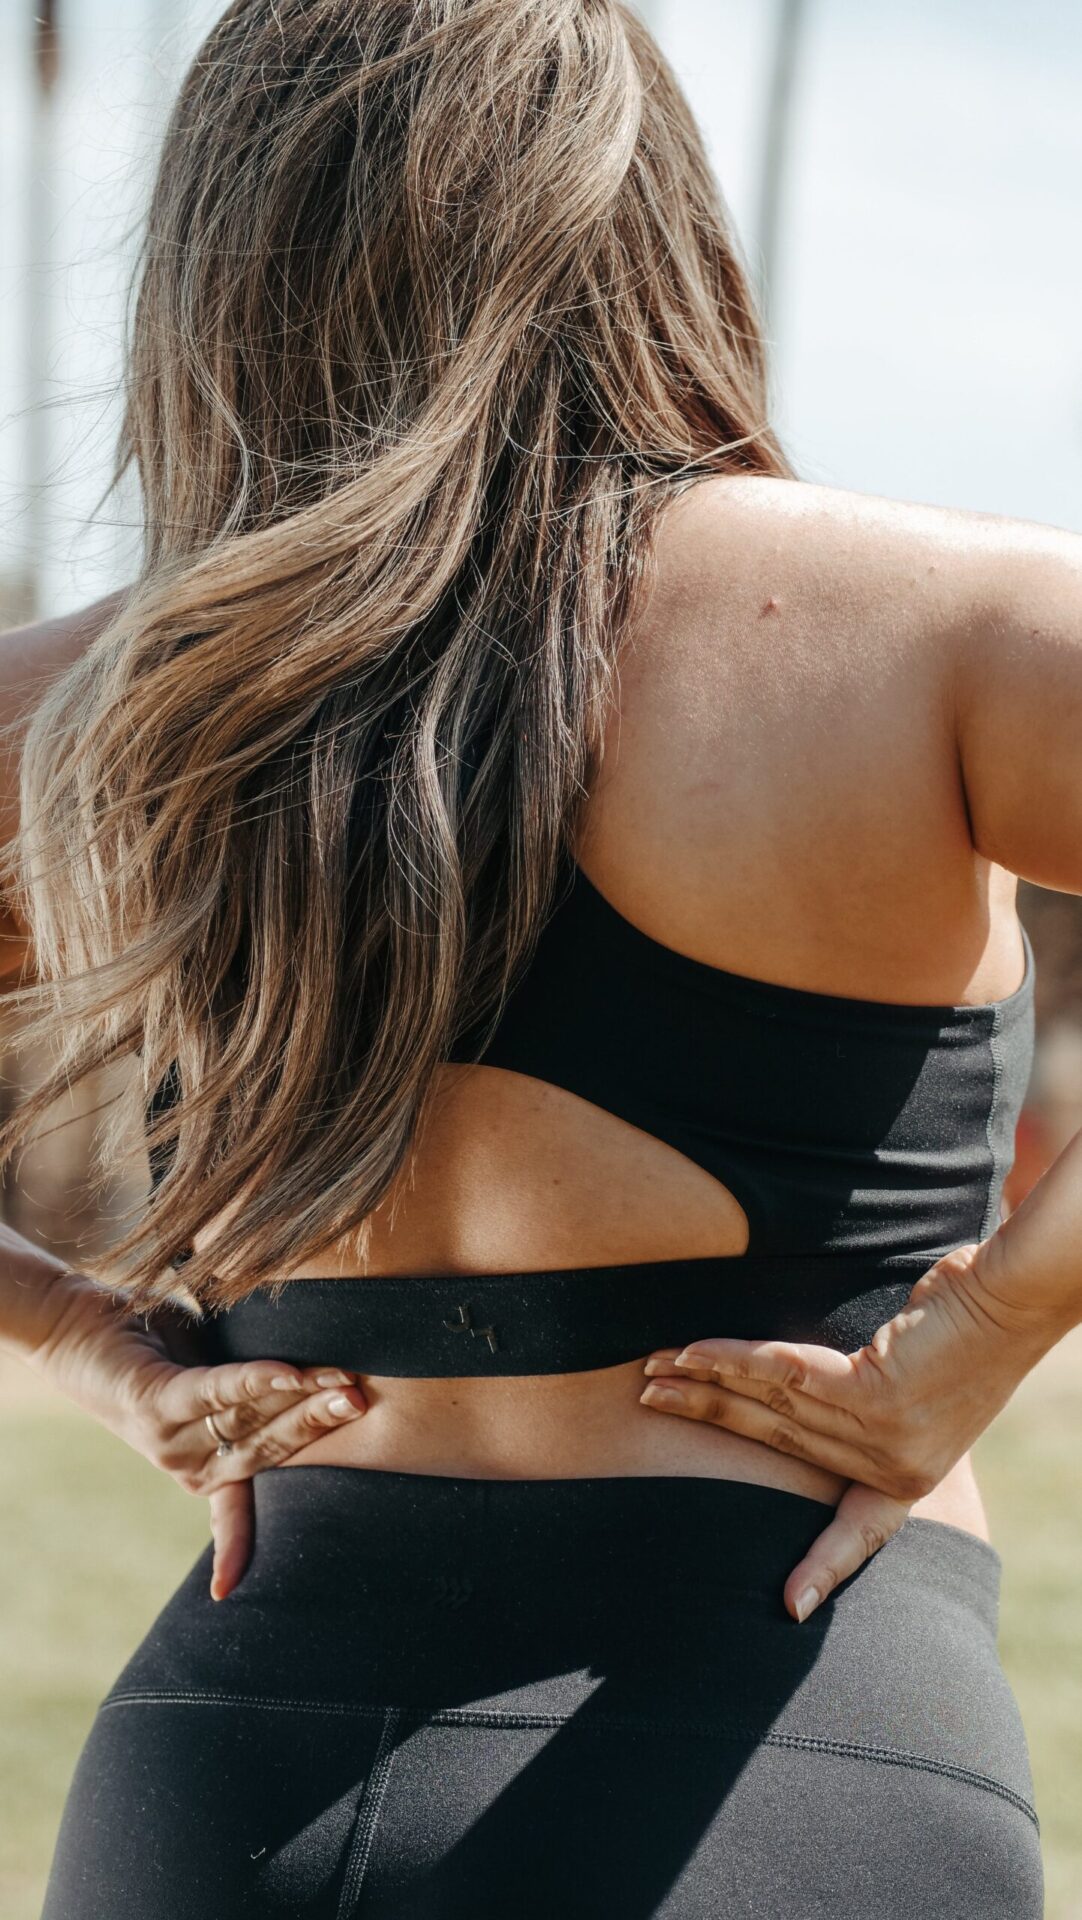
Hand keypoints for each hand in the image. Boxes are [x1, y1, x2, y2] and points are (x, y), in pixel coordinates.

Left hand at [26, 1271, 366, 1599]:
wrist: (73, 1326)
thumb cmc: (152, 1346)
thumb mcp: (211, 1371)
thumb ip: (256, 1385)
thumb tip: (325, 1374)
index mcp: (203, 1467)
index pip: (253, 1493)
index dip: (275, 1507)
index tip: (292, 1542)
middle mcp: (187, 1462)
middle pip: (270, 1447)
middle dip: (322, 1424)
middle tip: (367, 1401)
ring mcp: (169, 1437)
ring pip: (250, 1419)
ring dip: (301, 1398)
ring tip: (344, 1382)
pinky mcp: (155, 1401)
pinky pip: (214, 1391)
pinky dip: (254, 1381)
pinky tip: (288, 1372)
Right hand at [639, 1241, 1054, 1623]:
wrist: (1014, 1296)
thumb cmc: (973, 1323)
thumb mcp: (925, 1380)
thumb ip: (875, 1397)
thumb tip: (826, 1386)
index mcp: (913, 1472)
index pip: (862, 1529)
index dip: (825, 1564)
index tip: (791, 1608)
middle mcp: (895, 1464)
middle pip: (778, 1442)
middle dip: (705, 1418)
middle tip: (648, 1401)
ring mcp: (883, 1434)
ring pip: (771, 1407)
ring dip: (702, 1386)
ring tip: (652, 1373)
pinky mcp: (872, 1393)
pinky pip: (782, 1376)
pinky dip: (730, 1360)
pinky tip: (692, 1353)